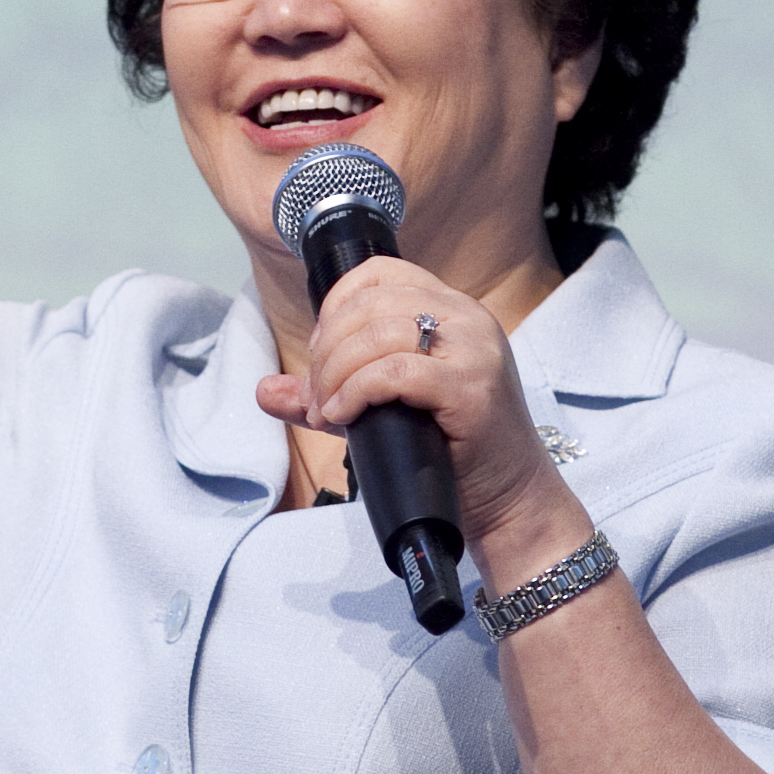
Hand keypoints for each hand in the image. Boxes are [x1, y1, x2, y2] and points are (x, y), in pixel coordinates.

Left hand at [255, 258, 584, 549]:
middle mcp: (467, 317)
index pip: (379, 273)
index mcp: (452, 308)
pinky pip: (395, 372)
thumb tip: (265, 391)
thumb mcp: (383, 408)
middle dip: (326, 349)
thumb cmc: (451, 451)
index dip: (335, 306)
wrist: (509, 501)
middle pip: (370, 303)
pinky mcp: (471, 387)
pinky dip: (355, 391)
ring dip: (334, 373)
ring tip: (325, 410)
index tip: (320, 353)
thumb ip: (329, 392)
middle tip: (315, 396)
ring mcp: (474, 349)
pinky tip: (342, 414)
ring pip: (378, 333)